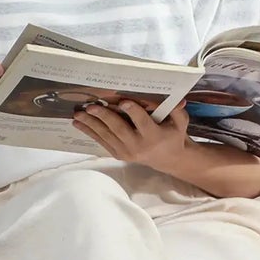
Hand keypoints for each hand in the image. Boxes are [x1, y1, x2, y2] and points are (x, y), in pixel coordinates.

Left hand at [73, 99, 191, 171]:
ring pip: (107, 136)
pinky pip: (102, 142)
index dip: (133, 111)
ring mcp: (126, 152)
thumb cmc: (173, 135)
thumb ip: (177, 111)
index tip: (123, 101)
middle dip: (104, 117)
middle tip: (91, 106)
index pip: (142, 122)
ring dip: (91, 124)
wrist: (168, 159)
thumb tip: (179, 99)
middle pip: (119, 129)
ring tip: (78, 114)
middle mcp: (138, 146)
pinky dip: (90, 132)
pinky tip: (79, 123)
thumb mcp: (180, 123)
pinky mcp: (119, 154)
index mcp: (154, 136)